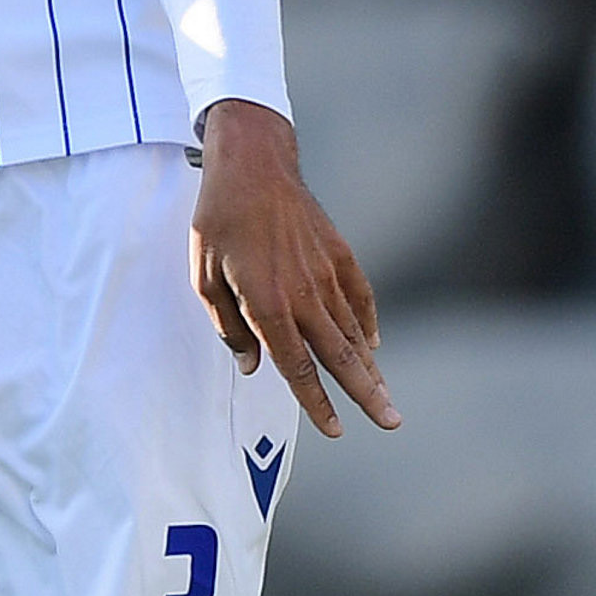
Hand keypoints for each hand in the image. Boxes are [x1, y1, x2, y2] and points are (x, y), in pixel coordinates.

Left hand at [190, 100, 398, 439]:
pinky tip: (373, 345)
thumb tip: (253, 365)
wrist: (253, 166)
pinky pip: (360, 298)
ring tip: (385, 396)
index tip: (335, 429)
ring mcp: (327, 274)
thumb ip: (228, 326)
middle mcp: (305, 296)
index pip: (298, 367)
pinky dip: (368, 324)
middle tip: (391, 423)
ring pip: (354, 332)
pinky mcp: (339, 254)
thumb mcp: (203, 276)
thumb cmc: (218, 221)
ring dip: (370, 368)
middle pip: (341, 358)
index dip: (317, 402)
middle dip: (366, 395)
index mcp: (269, 305)